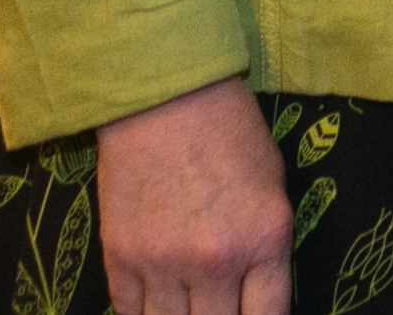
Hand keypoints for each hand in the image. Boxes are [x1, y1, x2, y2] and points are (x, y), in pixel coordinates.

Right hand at [94, 76, 290, 314]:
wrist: (164, 98)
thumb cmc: (229, 133)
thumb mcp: (272, 187)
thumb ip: (265, 249)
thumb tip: (254, 297)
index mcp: (264, 239)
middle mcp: (215, 260)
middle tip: (217, 305)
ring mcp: (163, 263)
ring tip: (187, 304)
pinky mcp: (120, 258)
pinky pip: (129, 312)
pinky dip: (143, 312)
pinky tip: (156, 301)